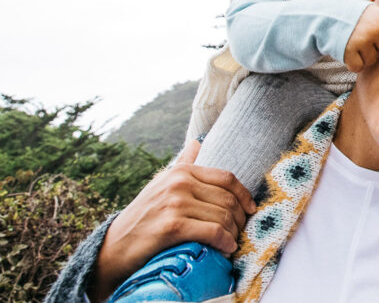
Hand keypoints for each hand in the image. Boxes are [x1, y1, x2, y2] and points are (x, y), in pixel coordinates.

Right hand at [89, 140, 256, 300]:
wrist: (115, 245)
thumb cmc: (144, 215)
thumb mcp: (162, 183)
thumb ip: (182, 163)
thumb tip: (196, 141)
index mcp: (182, 171)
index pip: (227, 178)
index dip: (244, 195)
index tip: (251, 209)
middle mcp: (180, 183)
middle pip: (228, 199)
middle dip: (240, 218)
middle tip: (241, 232)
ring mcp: (175, 203)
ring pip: (223, 217)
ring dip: (234, 233)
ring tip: (233, 242)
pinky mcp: (172, 226)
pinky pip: (213, 232)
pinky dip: (224, 242)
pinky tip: (226, 249)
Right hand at [344, 5, 378, 70]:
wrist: (328, 17)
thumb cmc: (355, 17)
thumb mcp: (372, 13)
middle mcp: (374, 29)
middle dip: (378, 46)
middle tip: (366, 37)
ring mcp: (362, 41)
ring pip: (374, 60)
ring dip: (366, 55)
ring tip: (356, 42)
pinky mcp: (349, 52)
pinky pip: (359, 67)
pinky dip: (354, 63)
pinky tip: (349, 51)